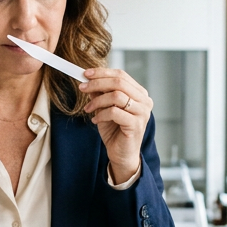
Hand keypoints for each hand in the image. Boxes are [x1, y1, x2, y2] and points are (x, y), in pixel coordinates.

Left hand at [80, 68, 151, 182]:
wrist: (121, 154)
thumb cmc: (115, 131)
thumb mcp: (104, 108)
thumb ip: (100, 94)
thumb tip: (89, 80)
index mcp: (139, 93)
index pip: (121, 75)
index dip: (102, 72)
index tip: (85, 74)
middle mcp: (144, 101)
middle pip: (119, 82)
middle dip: (97, 83)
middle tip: (82, 87)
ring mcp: (142, 113)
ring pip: (116, 96)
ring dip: (97, 101)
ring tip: (88, 109)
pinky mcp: (136, 124)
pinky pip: (114, 112)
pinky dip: (101, 114)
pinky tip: (95, 120)